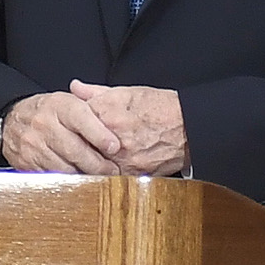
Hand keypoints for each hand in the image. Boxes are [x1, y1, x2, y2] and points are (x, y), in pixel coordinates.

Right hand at [0, 89, 127, 173]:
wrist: (12, 121)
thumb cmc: (47, 112)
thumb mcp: (67, 101)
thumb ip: (92, 107)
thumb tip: (117, 119)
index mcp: (59, 105)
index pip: (81, 119)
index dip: (99, 134)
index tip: (114, 147)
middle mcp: (44, 124)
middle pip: (75, 149)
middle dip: (97, 163)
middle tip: (112, 170)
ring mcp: (34, 145)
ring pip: (65, 167)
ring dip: (85, 175)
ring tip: (99, 176)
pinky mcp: (27, 163)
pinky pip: (52, 176)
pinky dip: (68, 180)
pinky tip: (78, 178)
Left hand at [68, 80, 188, 176]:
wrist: (190, 127)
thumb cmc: (162, 108)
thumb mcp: (128, 92)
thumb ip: (97, 92)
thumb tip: (76, 88)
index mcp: (109, 113)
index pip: (76, 120)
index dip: (74, 122)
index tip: (74, 124)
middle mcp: (114, 138)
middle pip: (81, 145)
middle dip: (78, 143)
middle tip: (78, 143)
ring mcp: (123, 159)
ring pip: (93, 164)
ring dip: (90, 160)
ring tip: (92, 155)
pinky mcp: (133, 174)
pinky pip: (110, 176)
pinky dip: (106, 172)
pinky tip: (108, 165)